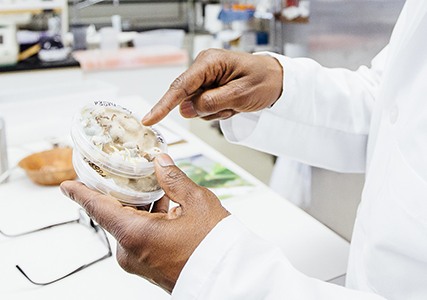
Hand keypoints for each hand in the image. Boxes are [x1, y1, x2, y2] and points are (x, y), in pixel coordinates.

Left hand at [60, 154, 230, 292]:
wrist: (230, 280)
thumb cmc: (215, 248)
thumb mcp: (197, 203)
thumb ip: (173, 179)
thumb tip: (160, 163)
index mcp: (134, 234)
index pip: (97, 208)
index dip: (80, 193)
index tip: (67, 186)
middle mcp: (130, 252)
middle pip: (115, 214)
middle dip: (124, 194)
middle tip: (131, 174)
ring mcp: (138, 263)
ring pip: (129, 226)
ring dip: (140, 208)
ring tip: (161, 192)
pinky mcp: (149, 268)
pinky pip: (140, 239)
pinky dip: (148, 222)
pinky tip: (167, 211)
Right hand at [141, 49, 283, 125]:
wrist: (277, 79)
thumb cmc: (264, 80)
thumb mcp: (241, 94)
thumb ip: (212, 102)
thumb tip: (185, 110)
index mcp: (209, 62)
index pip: (180, 86)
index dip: (163, 105)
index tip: (149, 119)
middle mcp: (204, 68)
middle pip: (188, 99)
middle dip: (208, 109)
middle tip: (232, 106)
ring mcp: (206, 78)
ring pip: (196, 107)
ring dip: (215, 111)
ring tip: (235, 103)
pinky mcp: (209, 87)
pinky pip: (205, 107)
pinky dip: (219, 111)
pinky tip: (233, 104)